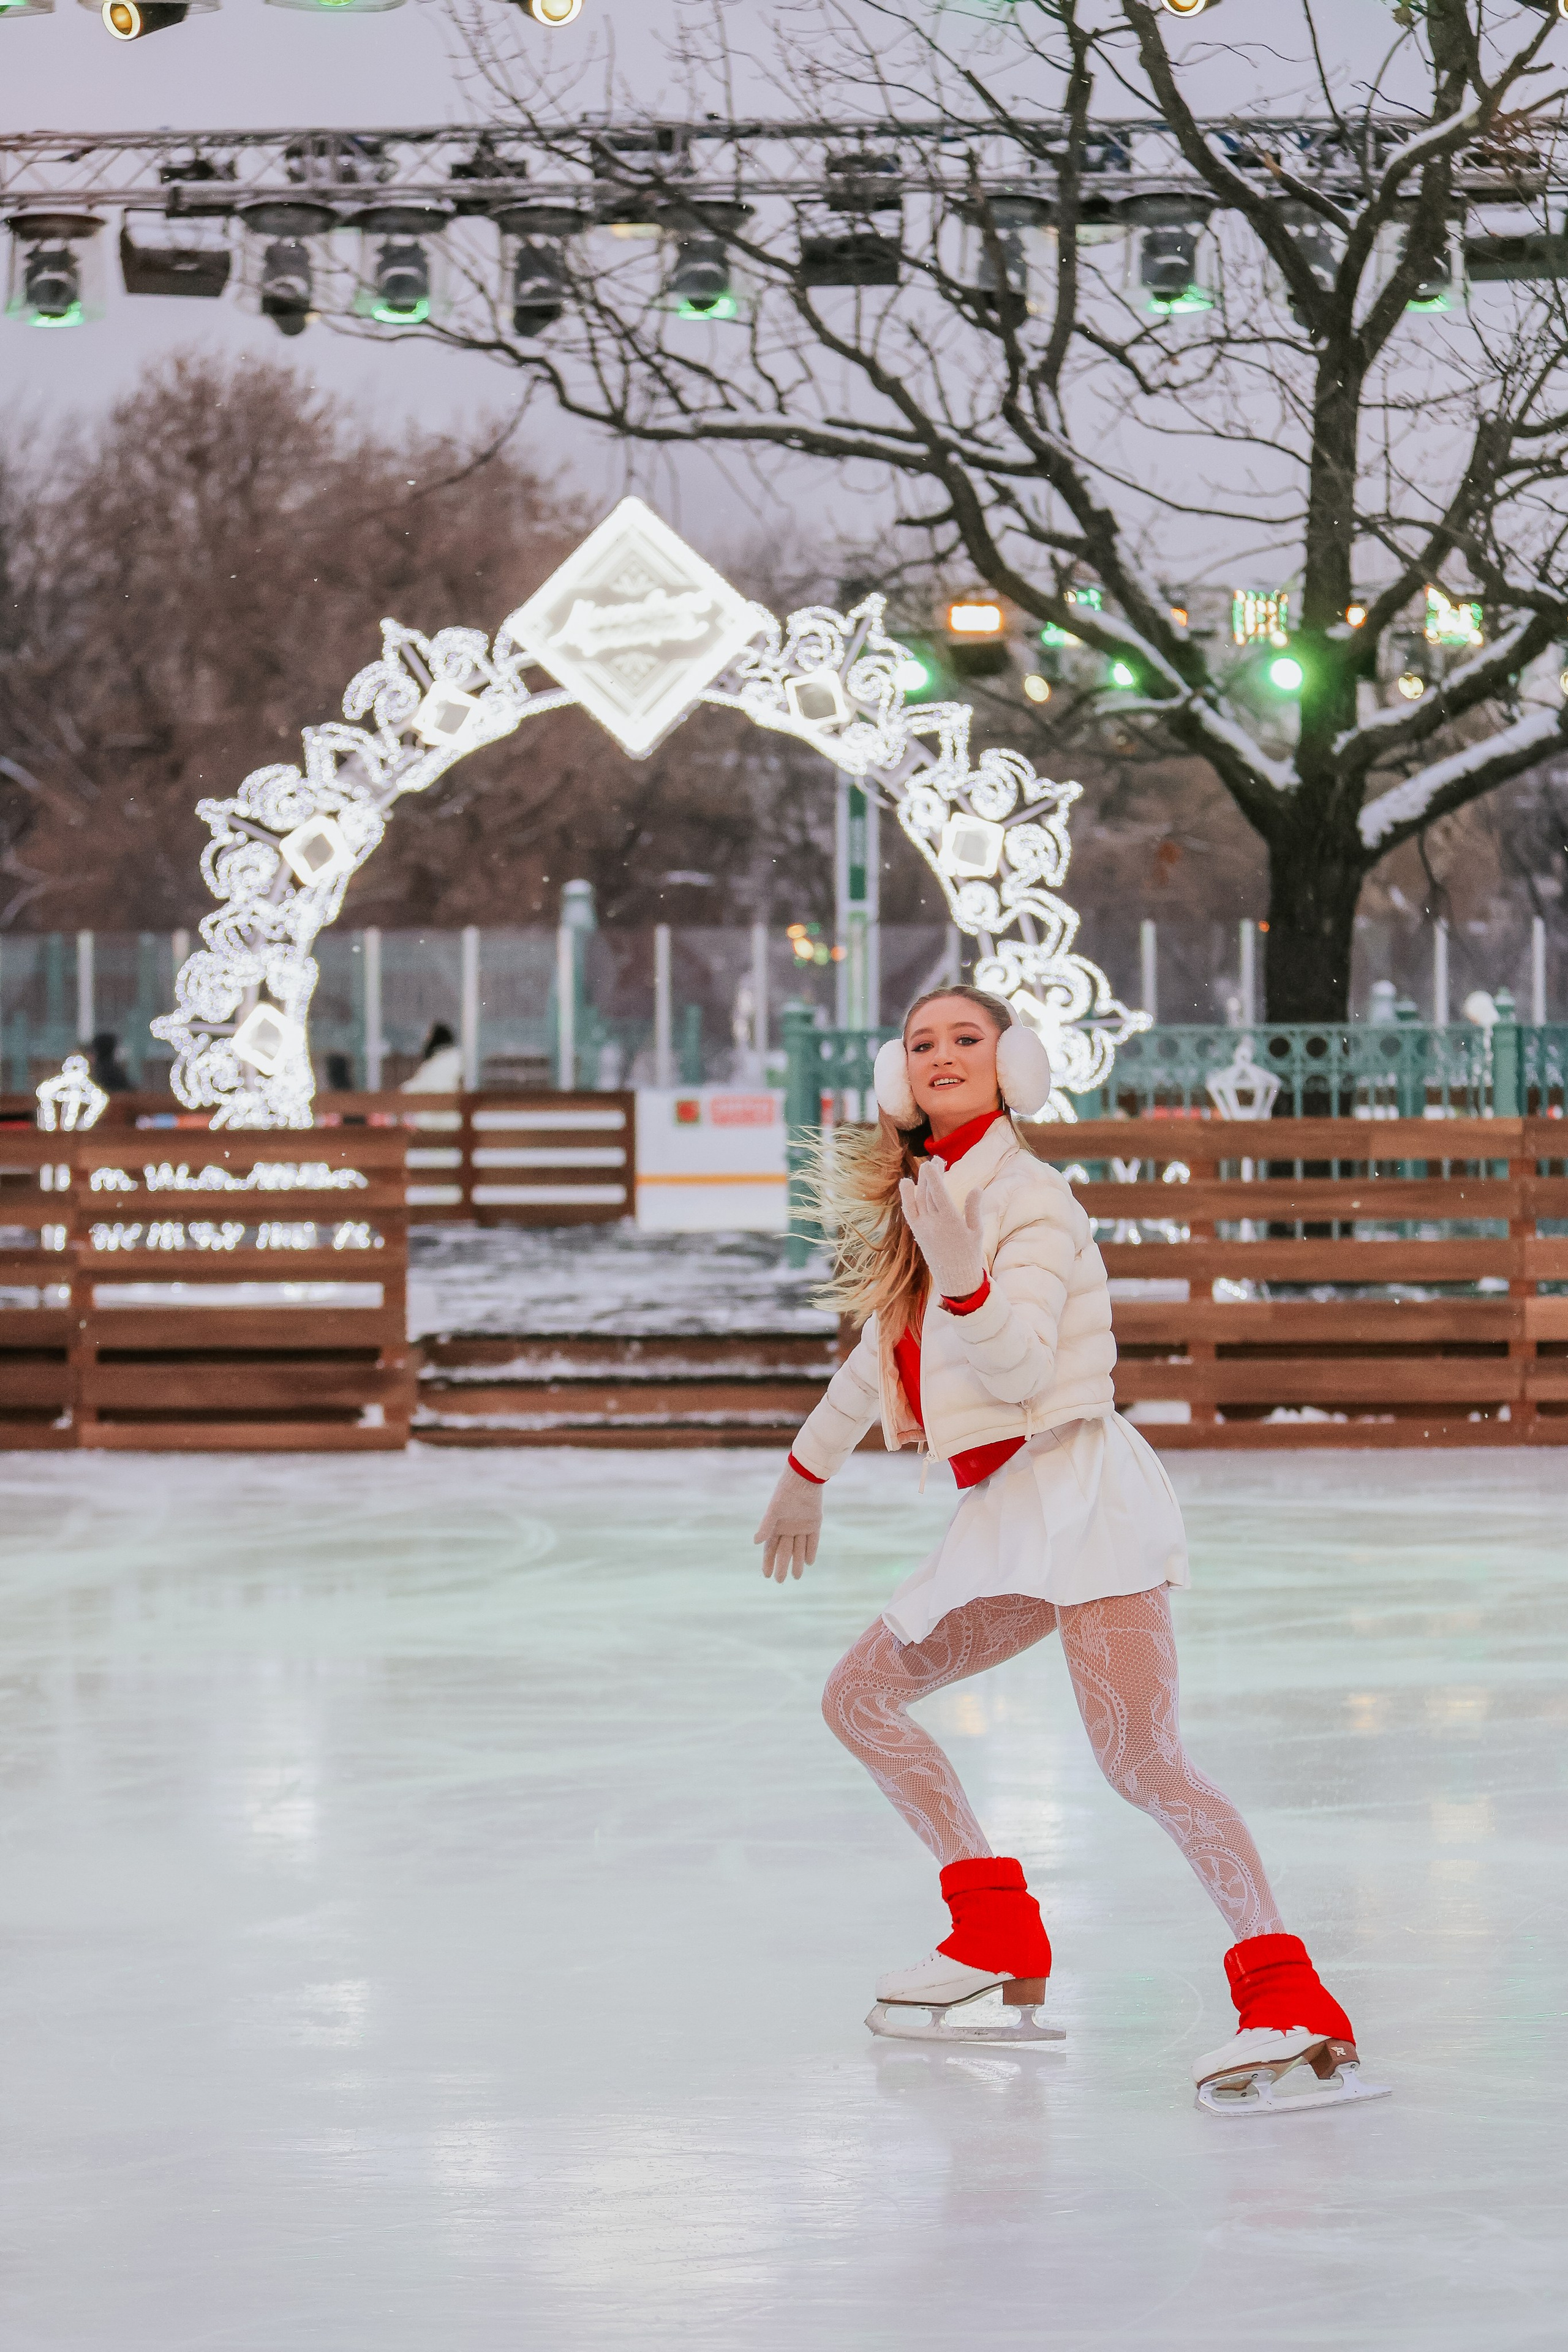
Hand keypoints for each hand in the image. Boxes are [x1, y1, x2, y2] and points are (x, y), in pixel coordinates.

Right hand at [753, 1463, 822, 1581]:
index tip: (766, 1575)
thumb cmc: (785, 1493)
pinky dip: (811, 1551)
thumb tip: (755, 1542)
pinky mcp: (814, 1524)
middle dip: (781, 1566)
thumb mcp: (774, 1510)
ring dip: (797, 1562)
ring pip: (799, 1549)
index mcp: (776, 1526)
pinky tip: (810, 1563)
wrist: (803, 1479)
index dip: (768, 1562)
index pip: (770, 1549)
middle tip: (780, 1581)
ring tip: (796, 1577)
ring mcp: (801, 1527)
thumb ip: (766, 1525)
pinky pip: (812, 1541)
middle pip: (784, 1552)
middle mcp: (788, 1529)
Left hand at [897, 1157, 985, 1300]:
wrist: (955, 1279)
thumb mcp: (976, 1231)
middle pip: (928, 1193)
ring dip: (921, 1182)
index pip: (939, 1196)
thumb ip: (973, 1209)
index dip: (934, 1178)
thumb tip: (977, 1188)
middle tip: (937, 1160)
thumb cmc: (970, 1254)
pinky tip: (906, 1183)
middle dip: (931, 1175)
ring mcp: (923, 1228)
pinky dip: (906, 1197)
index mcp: (951, 1223)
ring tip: (929, 1168)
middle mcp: (933, 1224)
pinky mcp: (917, 1233)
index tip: (931, 1163)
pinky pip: (909, 1211)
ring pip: (918, 1199)